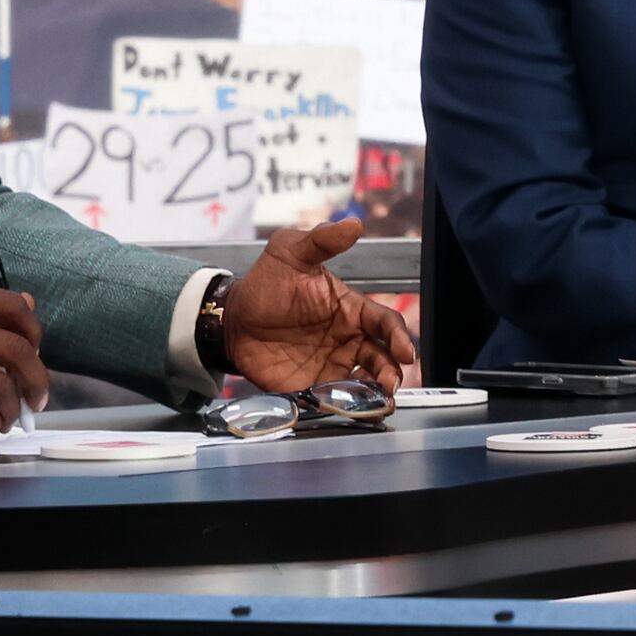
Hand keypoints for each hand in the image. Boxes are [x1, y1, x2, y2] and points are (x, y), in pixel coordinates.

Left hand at [223, 220, 420, 392]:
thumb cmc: (265, 284)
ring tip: (376, 402)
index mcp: (350, 309)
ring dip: (376, 393)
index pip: (385, 323)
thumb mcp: (290, 253)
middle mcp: (347, 339)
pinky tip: (348, 411)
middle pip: (382, 358)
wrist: (231, 319)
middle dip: (392, 372)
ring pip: (365, 383)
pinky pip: (335, 400)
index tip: (404, 350)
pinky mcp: (311, 387)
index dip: (398, 336)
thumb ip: (321, 241)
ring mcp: (331, 365)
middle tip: (390, 383)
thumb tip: (354, 224)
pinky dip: (347, 407)